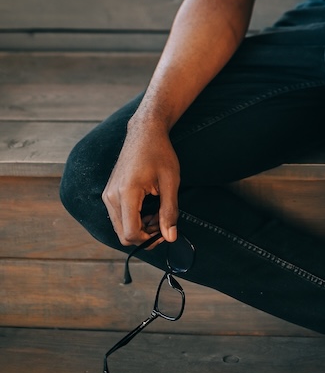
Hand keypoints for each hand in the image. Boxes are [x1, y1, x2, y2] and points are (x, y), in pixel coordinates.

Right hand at [102, 121, 179, 246]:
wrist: (145, 132)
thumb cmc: (159, 153)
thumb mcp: (170, 181)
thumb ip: (169, 211)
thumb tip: (170, 237)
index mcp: (126, 193)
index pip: (131, 233)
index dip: (149, 240)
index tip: (165, 232)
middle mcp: (111, 196)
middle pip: (123, 235)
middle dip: (145, 235)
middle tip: (164, 221)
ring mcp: (107, 195)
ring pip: (120, 228)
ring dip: (140, 228)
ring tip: (158, 213)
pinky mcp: (108, 194)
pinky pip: (118, 218)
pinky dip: (133, 220)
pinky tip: (148, 208)